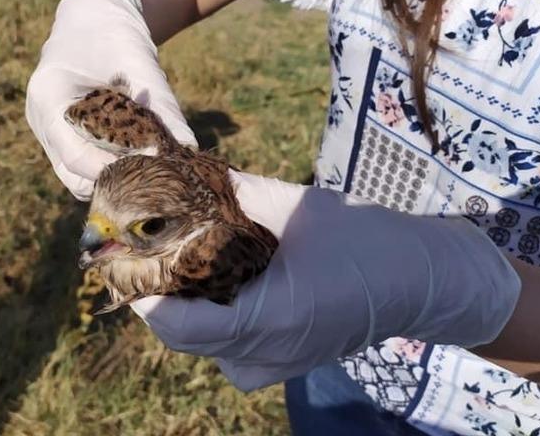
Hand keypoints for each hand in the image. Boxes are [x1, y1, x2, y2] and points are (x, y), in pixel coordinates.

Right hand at [26, 0, 196, 200]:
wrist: (94, 16)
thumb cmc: (114, 33)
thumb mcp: (141, 65)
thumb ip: (162, 108)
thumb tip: (188, 148)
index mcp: (48, 97)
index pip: (76, 156)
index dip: (114, 170)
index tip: (152, 170)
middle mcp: (41, 121)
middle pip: (74, 175)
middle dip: (115, 181)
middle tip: (156, 176)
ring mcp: (47, 133)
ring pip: (77, 178)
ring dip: (112, 179)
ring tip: (149, 168)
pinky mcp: (60, 138)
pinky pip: (82, 167)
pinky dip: (109, 168)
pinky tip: (138, 159)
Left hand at [131, 171, 520, 390]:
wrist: (419, 281)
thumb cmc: (365, 240)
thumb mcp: (297, 207)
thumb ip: (235, 193)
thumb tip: (183, 172)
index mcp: (269, 318)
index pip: (180, 324)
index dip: (143, 296)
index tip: (120, 264)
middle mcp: (267, 354)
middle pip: (183, 337)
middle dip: (154, 299)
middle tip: (137, 257)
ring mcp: (275, 367)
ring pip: (201, 346)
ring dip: (180, 310)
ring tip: (167, 267)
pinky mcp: (282, 365)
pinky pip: (226, 351)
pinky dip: (208, 324)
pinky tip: (209, 289)